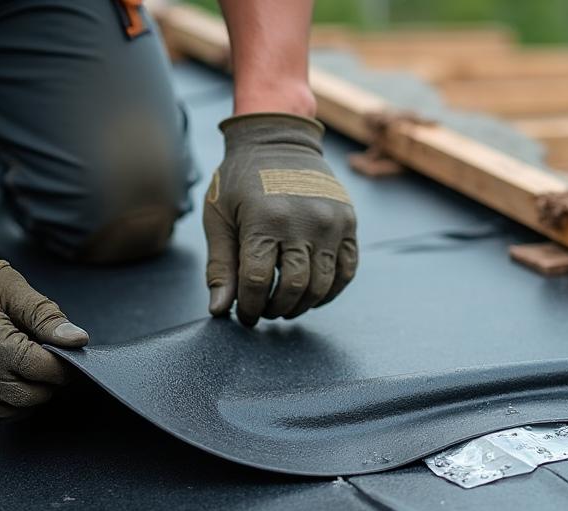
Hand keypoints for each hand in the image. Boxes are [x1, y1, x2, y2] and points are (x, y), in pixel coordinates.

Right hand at [0, 228, 89, 427]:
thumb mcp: (7, 286)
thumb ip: (45, 316)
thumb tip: (79, 341)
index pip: (47, 372)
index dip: (60, 364)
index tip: (59, 353)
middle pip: (32, 397)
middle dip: (42, 379)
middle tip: (34, 356)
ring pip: (11, 412)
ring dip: (20, 392)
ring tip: (10, 362)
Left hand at [203, 113, 357, 325]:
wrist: (277, 138)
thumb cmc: (240, 179)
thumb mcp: (219, 217)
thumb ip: (220, 265)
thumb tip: (220, 309)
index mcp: (265, 219)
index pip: (257, 283)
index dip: (249, 307)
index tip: (244, 315)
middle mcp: (303, 222)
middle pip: (293, 289)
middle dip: (275, 309)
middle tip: (264, 311)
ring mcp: (331, 223)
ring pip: (321, 286)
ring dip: (301, 305)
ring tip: (285, 305)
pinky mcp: (348, 223)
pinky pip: (347, 271)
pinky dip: (330, 291)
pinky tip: (312, 294)